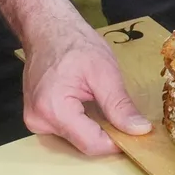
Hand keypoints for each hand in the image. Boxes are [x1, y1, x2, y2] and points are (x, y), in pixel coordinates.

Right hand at [0, 0, 151, 155]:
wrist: (47, 29)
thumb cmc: (74, 44)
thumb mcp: (104, 72)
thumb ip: (120, 105)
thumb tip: (140, 130)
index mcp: (54, 110)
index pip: (92, 144)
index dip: (118, 142)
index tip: (137, 132)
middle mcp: (39, 122)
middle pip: (83, 144)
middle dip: (107, 134)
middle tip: (124, 115)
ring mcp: (35, 121)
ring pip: (76, 139)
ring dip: (95, 127)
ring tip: (102, 103)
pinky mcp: (37, 118)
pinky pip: (67, 130)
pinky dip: (83, 122)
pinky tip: (89, 104)